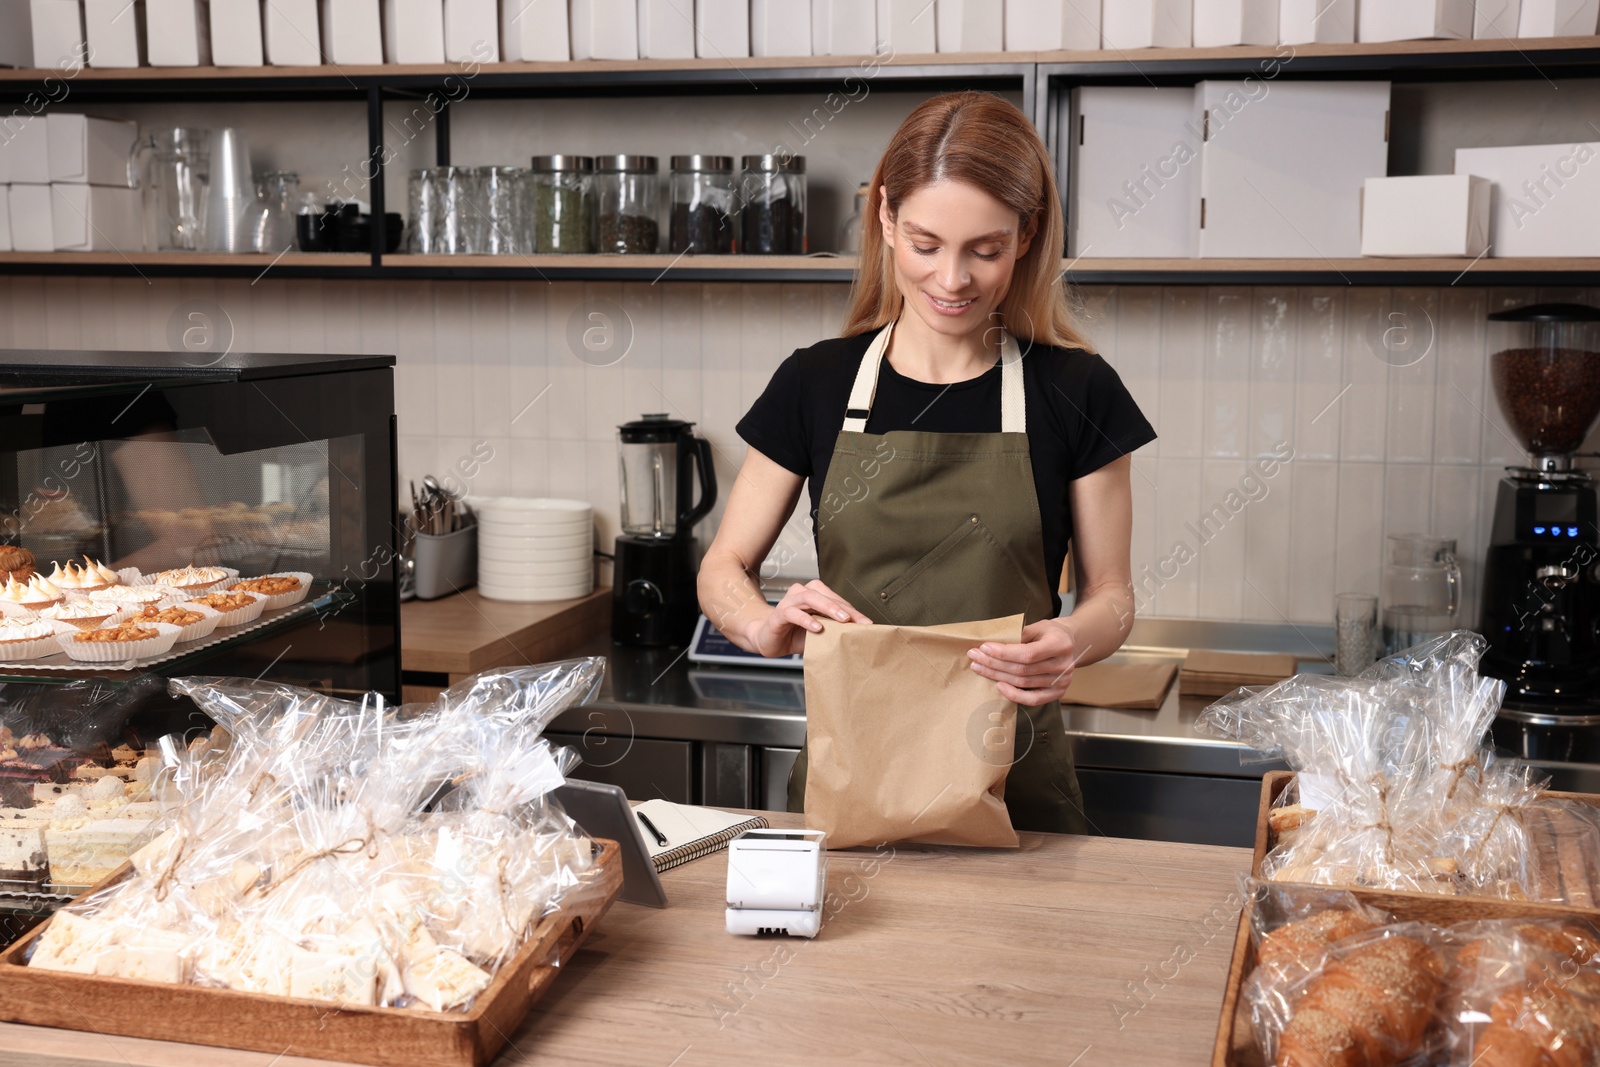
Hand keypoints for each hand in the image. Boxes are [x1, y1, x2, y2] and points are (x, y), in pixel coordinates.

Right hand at [746, 579, 871, 656]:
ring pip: (811, 598)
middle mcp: (802, 593)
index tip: (867, 624)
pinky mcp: (779, 613)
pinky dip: (806, 620)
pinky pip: (793, 613)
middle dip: (844, 608)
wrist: (769, 641)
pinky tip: (817, 628)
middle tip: (858, 621)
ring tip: (842, 620)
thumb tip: (857, 635)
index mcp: (815, 595)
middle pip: (826, 595)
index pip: (837, 600)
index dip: (853, 611)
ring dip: (828, 608)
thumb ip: (834, 630)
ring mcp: (790, 601)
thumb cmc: (795, 635)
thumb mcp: (820, 633)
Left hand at [967, 618, 1080, 705]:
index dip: (1004, 653)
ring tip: (980, 667)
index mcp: (1060, 645)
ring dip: (997, 676)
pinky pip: (1033, 699)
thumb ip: (1019, 634)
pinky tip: (998, 686)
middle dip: (994, 663)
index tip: (984, 648)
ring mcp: (1062, 682)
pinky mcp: (1057, 693)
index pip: (1028, 653)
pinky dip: (1014, 695)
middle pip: (1022, 669)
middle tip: (975, 657)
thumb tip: (991, 643)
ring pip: (1023, 683)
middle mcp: (1063, 666)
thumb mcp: (1038, 626)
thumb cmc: (1050, 633)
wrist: (1071, 643)